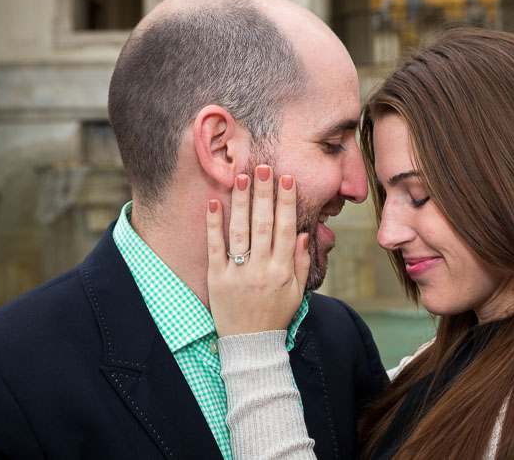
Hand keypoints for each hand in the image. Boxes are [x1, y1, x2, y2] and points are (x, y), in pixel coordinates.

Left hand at [206, 165, 309, 336]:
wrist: (251, 345)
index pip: (286, 229)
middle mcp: (262, 269)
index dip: (287, 203)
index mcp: (283, 271)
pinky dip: (214, 225)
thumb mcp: (297, 292)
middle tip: (263, 167)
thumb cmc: (276, 316)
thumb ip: (299, 262)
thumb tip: (300, 234)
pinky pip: (215, 248)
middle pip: (264, 225)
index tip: (287, 180)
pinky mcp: (218, 279)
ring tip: (242, 177)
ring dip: (242, 202)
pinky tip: (215, 203)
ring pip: (241, 231)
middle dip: (264, 194)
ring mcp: (238, 273)